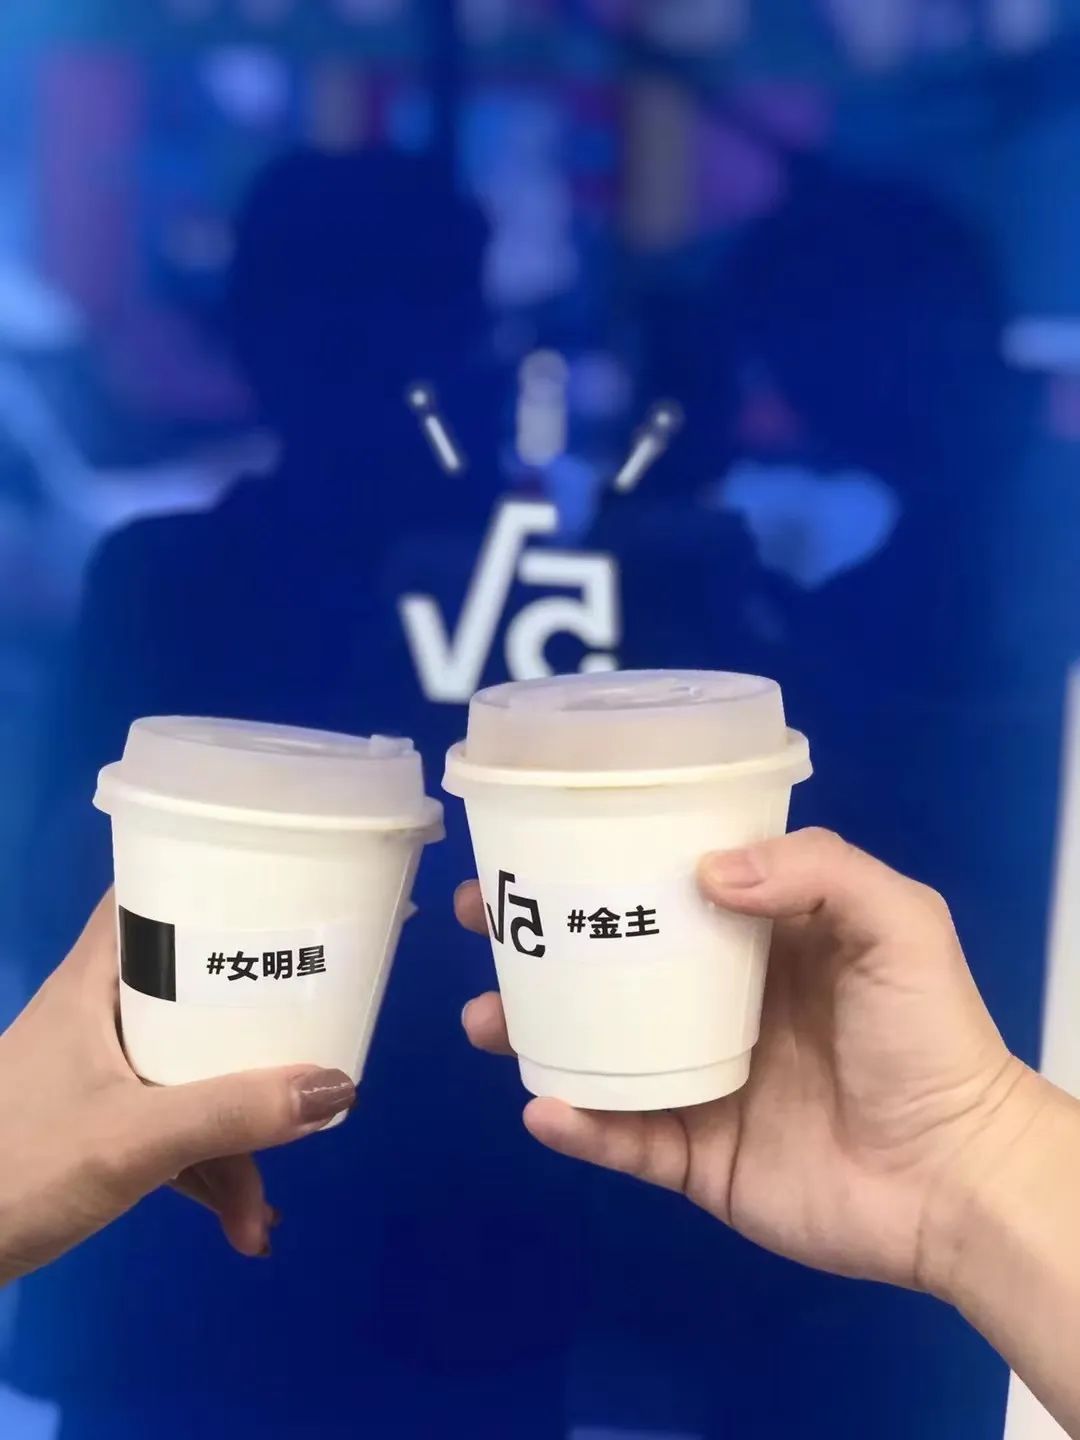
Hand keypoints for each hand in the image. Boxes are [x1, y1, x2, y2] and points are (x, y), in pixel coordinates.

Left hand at [0, 896, 355, 1285]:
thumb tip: (339, 1087)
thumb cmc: (17, 1166)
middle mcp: (101, 1016)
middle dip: (259, 1043)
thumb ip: (232, 1114)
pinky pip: (174, 1128)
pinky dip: (208, 1169)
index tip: (282, 891)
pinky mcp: (98, 1129)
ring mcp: (100, 1075)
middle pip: (195, 993)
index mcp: (96, 983)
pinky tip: (241, 1223)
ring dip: (236, 1139)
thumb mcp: (132, 1139)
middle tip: (316, 1052)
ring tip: (262, 1210)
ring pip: (192, 1073)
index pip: (150, 894)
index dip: (211, 882)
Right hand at [457, 828, 1045, 1293]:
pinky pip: (623, 1140)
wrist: (956, 1180)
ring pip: (597, 1052)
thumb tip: (703, 871)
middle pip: (609, 965)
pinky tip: (545, 1108)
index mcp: (757, 942)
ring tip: (486, 1020)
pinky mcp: (696, 1159)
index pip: (664, 889)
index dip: (600, 864)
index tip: (536, 845)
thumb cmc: (929, 1039)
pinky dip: (579, 1125)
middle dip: (538, 943)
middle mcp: (717, 1006)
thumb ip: (815, 872)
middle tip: (480, 921)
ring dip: (533, 1036)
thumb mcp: (896, 924)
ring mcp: (700, 1083)